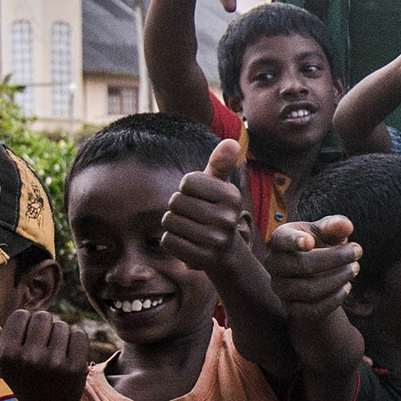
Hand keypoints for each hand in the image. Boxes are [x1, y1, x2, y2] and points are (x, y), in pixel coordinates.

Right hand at [0, 303, 90, 400]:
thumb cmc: (24, 376)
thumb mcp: (2, 357)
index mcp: (6, 354)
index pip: (21, 315)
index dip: (27, 325)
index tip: (26, 343)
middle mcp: (27, 359)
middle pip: (43, 316)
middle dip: (45, 328)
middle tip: (43, 349)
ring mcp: (53, 364)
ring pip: (62, 325)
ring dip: (61, 336)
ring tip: (55, 356)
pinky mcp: (75, 367)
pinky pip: (79, 335)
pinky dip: (76, 342)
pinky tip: (68, 358)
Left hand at [159, 140, 251, 272]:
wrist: (224, 250)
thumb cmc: (215, 209)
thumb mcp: (218, 186)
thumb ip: (220, 163)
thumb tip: (231, 142)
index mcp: (232, 196)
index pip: (187, 182)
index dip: (186, 188)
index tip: (199, 197)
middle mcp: (228, 219)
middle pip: (175, 201)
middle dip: (177, 206)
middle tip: (192, 215)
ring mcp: (216, 241)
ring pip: (169, 221)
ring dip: (172, 223)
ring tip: (188, 227)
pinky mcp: (202, 258)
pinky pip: (168, 241)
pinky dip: (171, 240)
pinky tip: (185, 241)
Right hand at [262, 216, 361, 314]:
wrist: (317, 272)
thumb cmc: (321, 244)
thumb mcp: (327, 231)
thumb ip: (334, 226)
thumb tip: (346, 225)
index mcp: (280, 239)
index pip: (282, 239)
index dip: (294, 241)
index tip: (310, 242)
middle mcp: (274, 264)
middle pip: (302, 265)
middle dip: (335, 259)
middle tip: (358, 251)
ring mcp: (280, 287)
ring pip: (308, 289)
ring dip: (337, 279)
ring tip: (354, 269)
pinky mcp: (291, 308)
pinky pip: (312, 309)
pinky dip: (333, 300)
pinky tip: (347, 287)